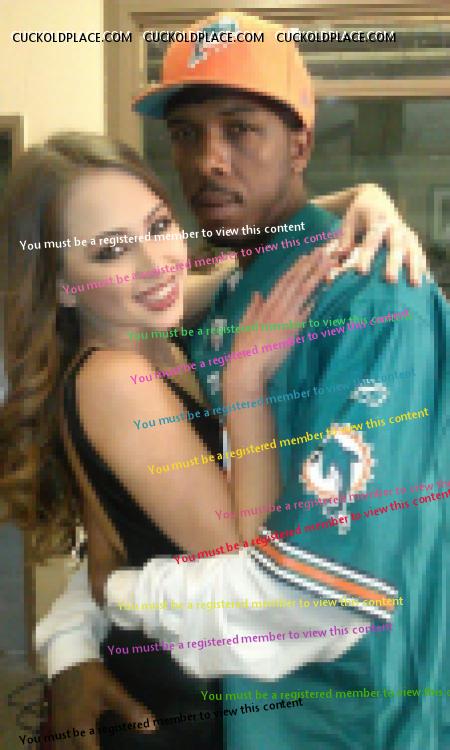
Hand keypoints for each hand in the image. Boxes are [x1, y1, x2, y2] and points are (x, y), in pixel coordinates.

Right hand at [50, 661, 154, 748]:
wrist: (66, 657)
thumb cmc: (89, 674)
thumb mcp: (112, 690)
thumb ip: (131, 710)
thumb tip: (152, 727)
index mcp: (81, 729)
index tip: (119, 749)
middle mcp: (66, 735)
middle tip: (112, 745)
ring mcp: (58, 732)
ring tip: (98, 743)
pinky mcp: (56, 726)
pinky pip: (61, 746)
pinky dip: (72, 747)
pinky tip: (85, 742)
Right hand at [224, 246, 333, 393]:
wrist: (247, 366)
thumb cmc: (243, 348)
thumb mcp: (245, 324)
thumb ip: (253, 307)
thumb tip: (257, 293)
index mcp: (265, 304)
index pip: (284, 280)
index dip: (297, 267)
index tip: (308, 255)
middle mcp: (277, 307)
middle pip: (296, 281)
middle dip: (310, 264)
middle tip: (324, 250)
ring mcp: (285, 318)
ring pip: (303, 292)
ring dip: (317, 276)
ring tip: (329, 263)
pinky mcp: (292, 331)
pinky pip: (305, 312)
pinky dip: (313, 300)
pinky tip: (324, 290)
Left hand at [326, 183, 427, 285]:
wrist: (375, 198)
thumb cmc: (358, 214)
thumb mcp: (348, 222)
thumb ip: (344, 240)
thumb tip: (338, 258)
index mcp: (377, 220)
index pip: (371, 239)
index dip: (366, 255)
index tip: (361, 271)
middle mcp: (394, 226)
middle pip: (396, 246)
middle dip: (393, 263)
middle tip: (390, 280)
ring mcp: (405, 232)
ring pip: (412, 249)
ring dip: (414, 266)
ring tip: (414, 284)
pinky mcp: (412, 239)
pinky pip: (419, 252)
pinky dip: (421, 265)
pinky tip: (423, 280)